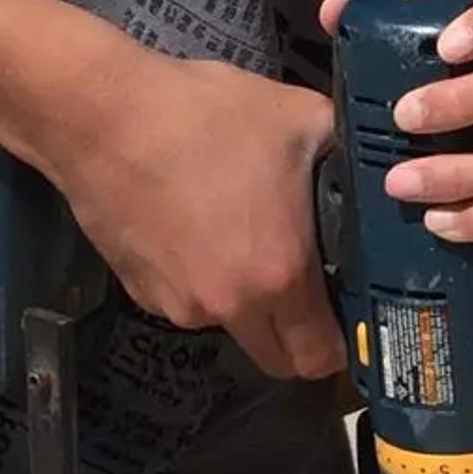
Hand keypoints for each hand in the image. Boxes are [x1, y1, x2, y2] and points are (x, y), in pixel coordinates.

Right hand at [48, 39, 345, 380]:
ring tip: (237, 232)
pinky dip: (199, 278)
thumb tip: (371, 171)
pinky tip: (193, 224)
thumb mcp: (301, 119)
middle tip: (303, 286)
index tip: (344, 314)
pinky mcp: (139, 291)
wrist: (101, 114)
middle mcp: (228, 306)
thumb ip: (345, 158)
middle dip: (296, 336)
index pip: (321, 357)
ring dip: (244, 300)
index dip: (341, 344)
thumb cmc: (206, 114)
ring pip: (230, 325)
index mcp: (279, 275)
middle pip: (277, 359)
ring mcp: (177, 304)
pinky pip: (187, 300)